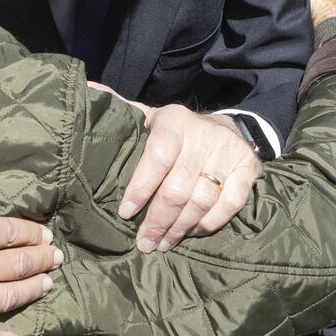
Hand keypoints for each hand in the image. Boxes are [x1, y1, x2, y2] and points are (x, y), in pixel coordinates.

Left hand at [117, 103, 261, 250]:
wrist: (229, 127)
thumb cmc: (178, 130)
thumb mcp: (152, 116)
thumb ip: (124, 110)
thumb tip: (88, 92)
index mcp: (174, 121)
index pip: (157, 157)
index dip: (140, 187)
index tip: (126, 213)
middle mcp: (203, 136)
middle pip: (178, 188)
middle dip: (158, 220)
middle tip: (144, 242)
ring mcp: (228, 153)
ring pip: (202, 200)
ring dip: (180, 228)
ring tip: (162, 243)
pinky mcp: (247, 169)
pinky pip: (229, 204)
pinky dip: (209, 223)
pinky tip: (191, 232)